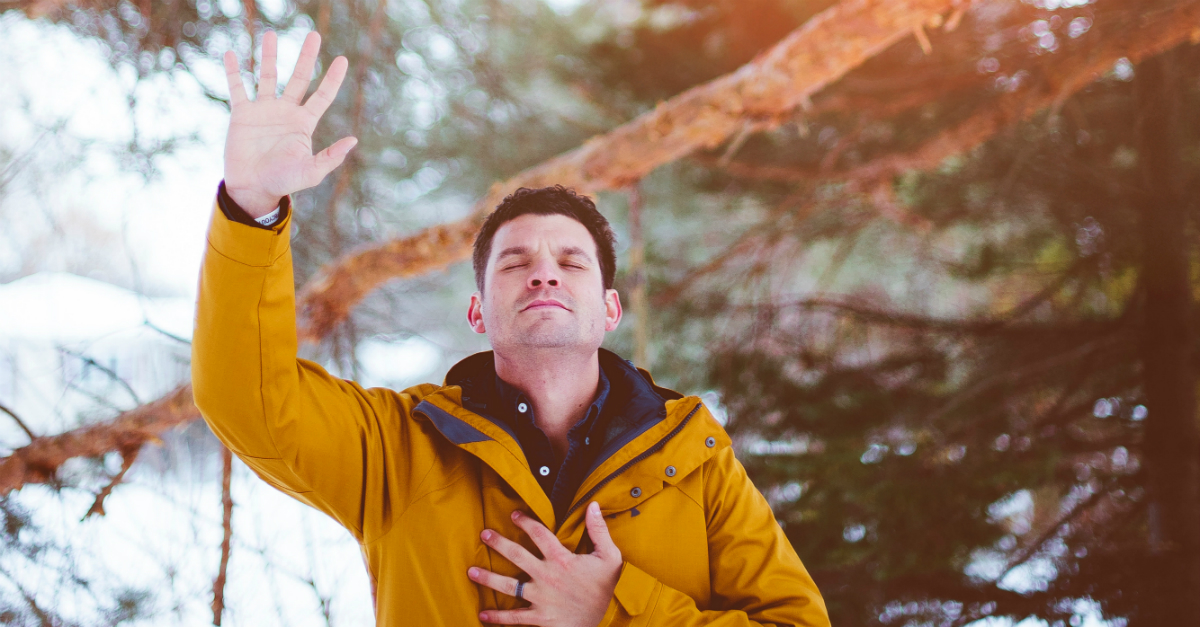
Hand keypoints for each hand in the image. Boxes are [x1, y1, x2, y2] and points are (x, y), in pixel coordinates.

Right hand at [222, 30, 356, 216]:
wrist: (253, 189)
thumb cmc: (284, 182)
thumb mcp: (311, 172)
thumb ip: (330, 157)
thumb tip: (353, 140)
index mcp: (304, 123)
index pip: (322, 95)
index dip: (332, 78)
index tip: (342, 60)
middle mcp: (286, 111)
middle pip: (298, 77)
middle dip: (306, 57)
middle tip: (313, 34)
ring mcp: (264, 110)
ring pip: (268, 76)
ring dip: (269, 56)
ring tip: (271, 34)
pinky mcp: (242, 114)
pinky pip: (237, 88)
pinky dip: (233, 72)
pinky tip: (231, 54)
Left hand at [469, 502, 622, 626]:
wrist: (602, 623)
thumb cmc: (604, 590)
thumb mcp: (610, 558)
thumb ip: (599, 531)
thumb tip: (593, 505)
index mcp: (562, 560)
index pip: (539, 534)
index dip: (526, 521)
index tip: (514, 514)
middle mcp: (547, 576)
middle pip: (517, 555)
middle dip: (498, 543)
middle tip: (484, 534)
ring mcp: (540, 598)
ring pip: (509, 586)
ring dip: (488, 578)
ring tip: (471, 571)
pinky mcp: (539, 618)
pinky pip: (514, 618)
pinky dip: (497, 618)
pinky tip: (482, 614)